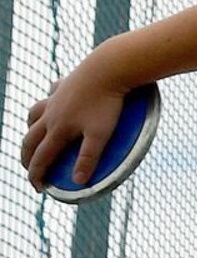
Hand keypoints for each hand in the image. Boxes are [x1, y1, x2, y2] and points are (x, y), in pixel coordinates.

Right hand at [20, 64, 129, 191]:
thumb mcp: (101, 134)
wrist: (108, 68)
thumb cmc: (107, 103)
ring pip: (34, 115)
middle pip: (30, 139)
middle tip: (30, 168)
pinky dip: (49, 101)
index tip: (39, 188)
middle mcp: (50, 115)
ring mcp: (55, 98)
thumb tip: (78, 182)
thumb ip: (89, 157)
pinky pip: (51, 94)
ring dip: (31, 128)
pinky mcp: (65, 84)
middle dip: (27, 157)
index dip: (36, 175)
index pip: (41, 158)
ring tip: (34, 136)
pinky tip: (53, 100)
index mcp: (57, 130)